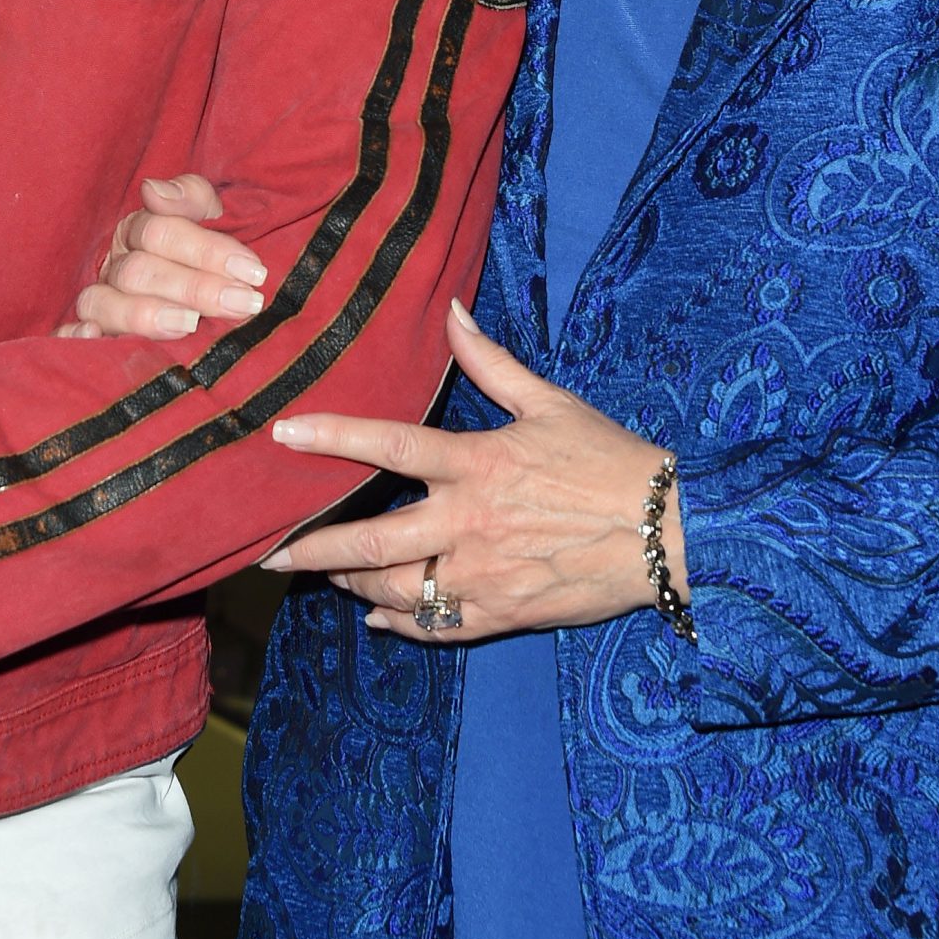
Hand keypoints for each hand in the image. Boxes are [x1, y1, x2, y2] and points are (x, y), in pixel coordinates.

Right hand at [56, 173, 266, 339]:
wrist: (209, 291)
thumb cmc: (209, 258)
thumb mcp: (211, 217)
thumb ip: (191, 196)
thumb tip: (153, 191)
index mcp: (140, 232)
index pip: (162, 232)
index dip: (207, 250)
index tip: (253, 271)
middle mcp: (116, 266)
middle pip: (139, 272)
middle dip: (194, 287)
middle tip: (241, 302)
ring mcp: (100, 303)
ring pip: (102, 303)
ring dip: (144, 314)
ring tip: (189, 324)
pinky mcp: (93, 337)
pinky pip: (67, 335)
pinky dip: (74, 336)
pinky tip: (94, 337)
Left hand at [263, 301, 687, 643]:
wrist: (668, 534)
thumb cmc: (610, 460)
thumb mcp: (550, 402)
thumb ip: (491, 362)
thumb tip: (452, 311)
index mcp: (478, 464)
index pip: (389, 447)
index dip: (331, 438)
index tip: (283, 435)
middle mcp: (470, 525)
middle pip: (373, 541)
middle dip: (314, 548)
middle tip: (270, 550)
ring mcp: (484, 577)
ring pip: (397, 591)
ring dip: (354, 584)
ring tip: (325, 574)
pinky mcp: (504, 615)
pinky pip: (437, 627)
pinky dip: (402, 624)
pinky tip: (378, 617)